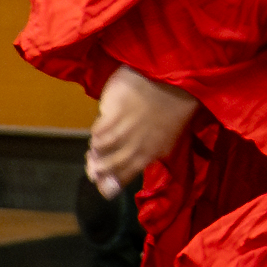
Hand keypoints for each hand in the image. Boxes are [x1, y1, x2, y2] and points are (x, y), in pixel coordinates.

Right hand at [84, 64, 200, 199]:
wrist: (174, 78)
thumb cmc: (174, 107)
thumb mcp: (167, 137)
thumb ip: (147, 153)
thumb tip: (128, 165)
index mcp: (153, 152)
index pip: (126, 175)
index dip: (111, 184)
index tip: (102, 187)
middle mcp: (138, 144)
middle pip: (111, 165)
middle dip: (99, 170)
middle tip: (93, 169)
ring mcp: (126, 128)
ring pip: (102, 148)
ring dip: (96, 151)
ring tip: (95, 150)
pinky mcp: (115, 111)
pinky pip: (98, 130)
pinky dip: (96, 134)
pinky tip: (97, 133)